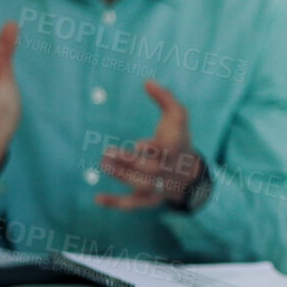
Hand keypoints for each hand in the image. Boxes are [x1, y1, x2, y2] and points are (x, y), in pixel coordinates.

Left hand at [97, 80, 207, 211]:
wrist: (189, 173)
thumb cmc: (178, 139)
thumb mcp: (178, 116)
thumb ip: (165, 98)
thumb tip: (147, 81)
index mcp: (175, 150)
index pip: (167, 151)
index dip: (154, 149)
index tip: (140, 144)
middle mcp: (167, 171)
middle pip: (150, 170)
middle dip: (129, 162)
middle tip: (107, 153)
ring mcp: (158, 186)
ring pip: (141, 186)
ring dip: (122, 177)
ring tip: (104, 164)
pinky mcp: (148, 199)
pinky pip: (133, 205)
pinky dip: (116, 203)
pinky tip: (97, 199)